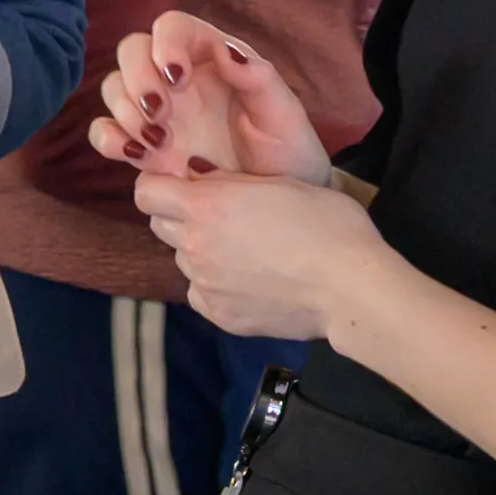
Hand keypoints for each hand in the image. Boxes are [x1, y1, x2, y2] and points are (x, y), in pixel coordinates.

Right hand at [89, 7, 330, 187]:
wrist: (272, 204)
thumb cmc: (285, 150)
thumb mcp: (283, 114)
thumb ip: (259, 78)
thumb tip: (225, 52)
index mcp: (211, 57)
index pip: (172, 27)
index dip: (165, 43)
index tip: (177, 77)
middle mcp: (177, 79)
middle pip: (132, 52)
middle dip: (137, 79)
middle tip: (160, 114)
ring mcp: (156, 113)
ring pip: (114, 89)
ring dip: (126, 111)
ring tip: (159, 143)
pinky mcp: (142, 147)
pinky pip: (106, 132)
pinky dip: (109, 140)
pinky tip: (136, 155)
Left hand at [132, 160, 383, 340]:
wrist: (348, 287)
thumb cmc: (328, 225)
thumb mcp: (282, 183)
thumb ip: (233, 183)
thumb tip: (204, 180)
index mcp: (206, 206)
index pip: (146, 194)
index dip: (158, 188)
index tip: (179, 187)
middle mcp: (194, 245)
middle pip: (160, 226)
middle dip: (180, 217)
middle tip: (220, 218)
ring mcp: (202, 284)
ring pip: (183, 260)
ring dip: (201, 252)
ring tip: (245, 252)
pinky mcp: (217, 314)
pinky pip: (200, 293)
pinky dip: (215, 286)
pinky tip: (250, 281)